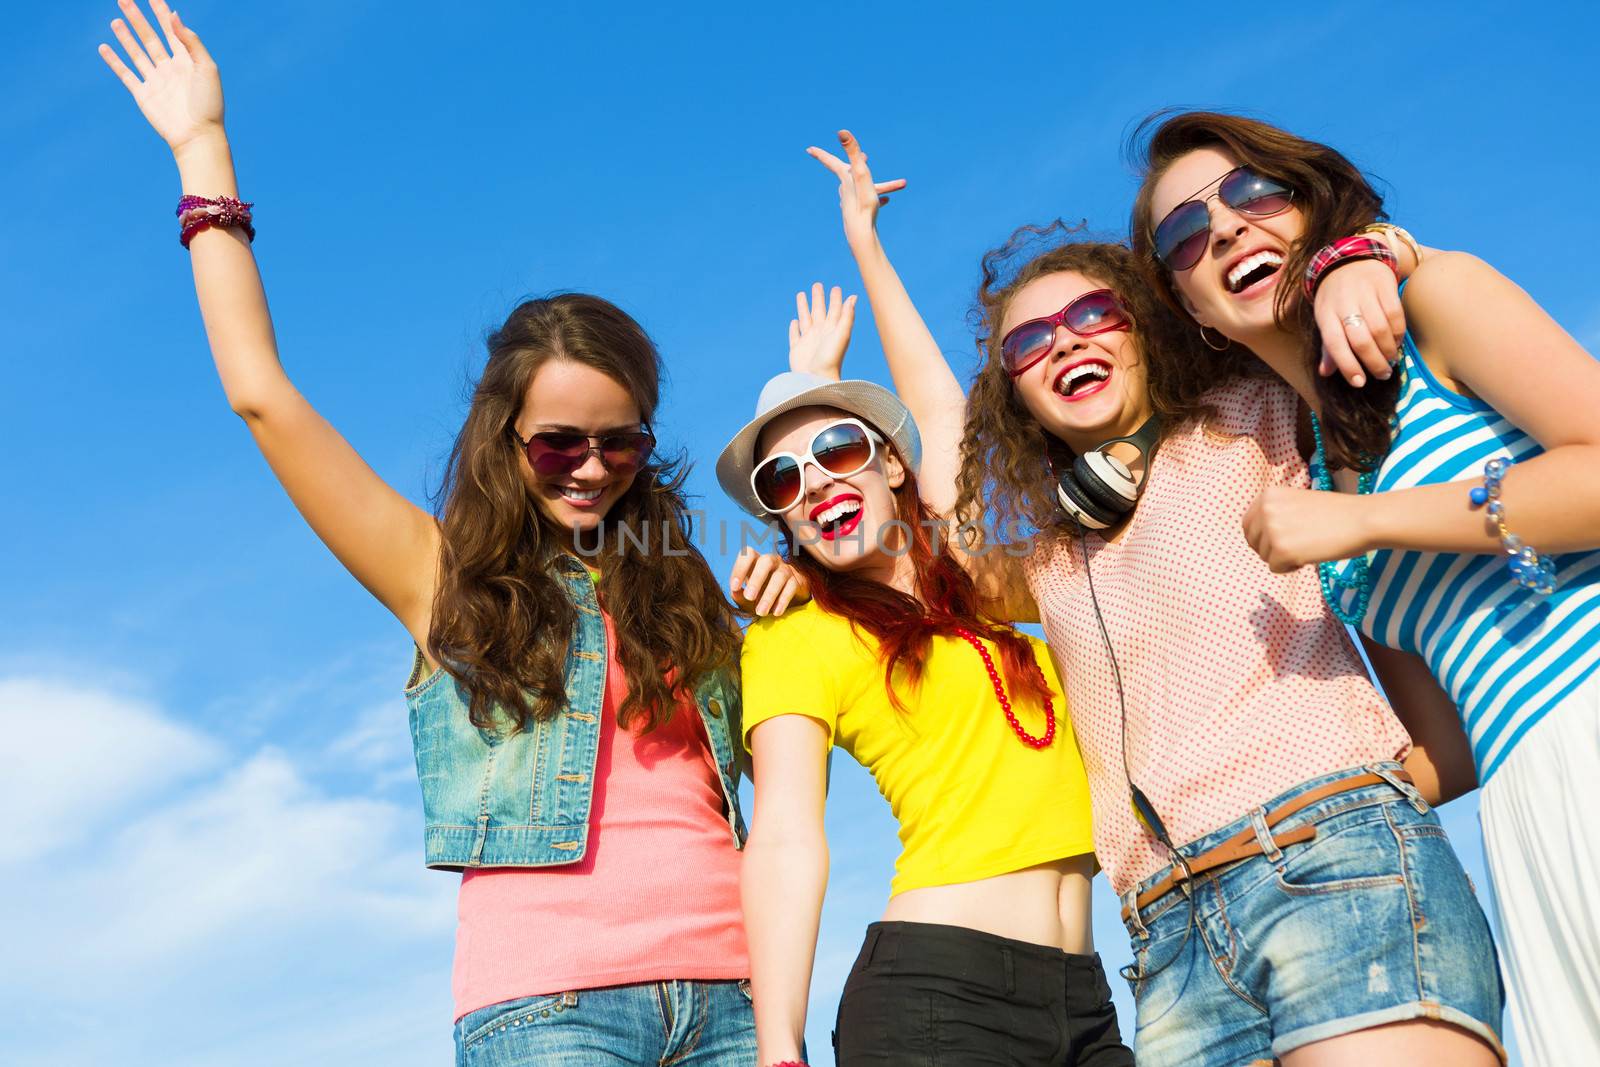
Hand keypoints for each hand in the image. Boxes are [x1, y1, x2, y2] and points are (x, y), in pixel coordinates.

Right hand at [98, 0, 223, 154]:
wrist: (198, 136)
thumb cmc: (208, 104)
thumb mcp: (206, 68)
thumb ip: (190, 41)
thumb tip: (173, 15)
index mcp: (187, 61)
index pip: (172, 31)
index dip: (162, 13)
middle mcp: (170, 69)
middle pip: (150, 37)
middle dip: (138, 18)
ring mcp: (156, 81)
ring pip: (137, 52)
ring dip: (126, 36)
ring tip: (116, 20)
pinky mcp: (143, 94)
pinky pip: (125, 73)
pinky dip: (114, 60)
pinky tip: (104, 47)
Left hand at [729, 547, 809, 616]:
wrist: (785, 596)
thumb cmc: (760, 593)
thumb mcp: (747, 596)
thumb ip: (739, 595)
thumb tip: (735, 593)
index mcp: (756, 560)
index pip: (748, 554)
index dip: (740, 568)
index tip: (734, 587)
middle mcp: (771, 561)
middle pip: (766, 561)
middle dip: (756, 579)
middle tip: (749, 597)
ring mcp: (785, 570)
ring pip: (779, 576)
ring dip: (769, 594)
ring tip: (761, 612)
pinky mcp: (796, 581)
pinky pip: (791, 587)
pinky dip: (783, 600)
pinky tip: (776, 612)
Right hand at [789, 283, 854, 380]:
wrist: (817, 380)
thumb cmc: (831, 359)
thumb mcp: (841, 335)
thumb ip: (847, 316)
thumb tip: (853, 297)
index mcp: (832, 330)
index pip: (834, 310)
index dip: (835, 299)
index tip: (835, 287)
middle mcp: (820, 334)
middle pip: (819, 311)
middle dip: (818, 298)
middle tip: (817, 284)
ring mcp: (808, 341)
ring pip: (805, 319)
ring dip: (804, 307)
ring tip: (801, 294)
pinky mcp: (797, 349)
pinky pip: (794, 335)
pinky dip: (794, 327)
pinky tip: (794, 321)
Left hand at [806, 129, 906, 249]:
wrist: (861, 233)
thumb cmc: (862, 203)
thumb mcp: (861, 173)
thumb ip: (853, 151)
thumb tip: (841, 131)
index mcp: (845, 179)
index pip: (831, 162)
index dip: (821, 154)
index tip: (809, 149)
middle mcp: (845, 190)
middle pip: (850, 173)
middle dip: (856, 163)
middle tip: (863, 156)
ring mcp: (851, 202)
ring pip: (864, 187)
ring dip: (878, 184)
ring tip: (897, 183)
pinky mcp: (858, 213)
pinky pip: (868, 202)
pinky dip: (877, 198)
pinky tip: (886, 200)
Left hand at [1243, 485, 1372, 572]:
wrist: (1362, 519)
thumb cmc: (1335, 513)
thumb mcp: (1296, 502)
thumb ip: (1275, 513)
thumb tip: (1256, 536)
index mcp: (1268, 495)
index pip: (1247, 524)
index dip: (1261, 537)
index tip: (1279, 541)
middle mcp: (1265, 510)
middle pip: (1253, 542)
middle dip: (1271, 549)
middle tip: (1297, 546)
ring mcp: (1272, 530)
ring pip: (1264, 556)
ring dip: (1284, 558)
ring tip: (1309, 546)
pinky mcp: (1281, 550)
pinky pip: (1275, 568)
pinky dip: (1291, 567)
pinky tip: (1310, 555)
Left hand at [1312, 258, 1406, 386]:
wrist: (1349, 259)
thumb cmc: (1335, 297)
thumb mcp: (1325, 317)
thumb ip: (1328, 346)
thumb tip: (1326, 372)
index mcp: (1325, 313)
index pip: (1334, 343)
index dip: (1346, 365)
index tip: (1359, 382)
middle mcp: (1344, 302)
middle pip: (1360, 339)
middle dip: (1373, 362)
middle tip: (1381, 375)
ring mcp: (1365, 292)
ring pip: (1380, 329)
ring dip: (1388, 350)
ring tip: (1390, 361)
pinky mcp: (1384, 284)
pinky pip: (1395, 314)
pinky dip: (1398, 333)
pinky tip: (1397, 343)